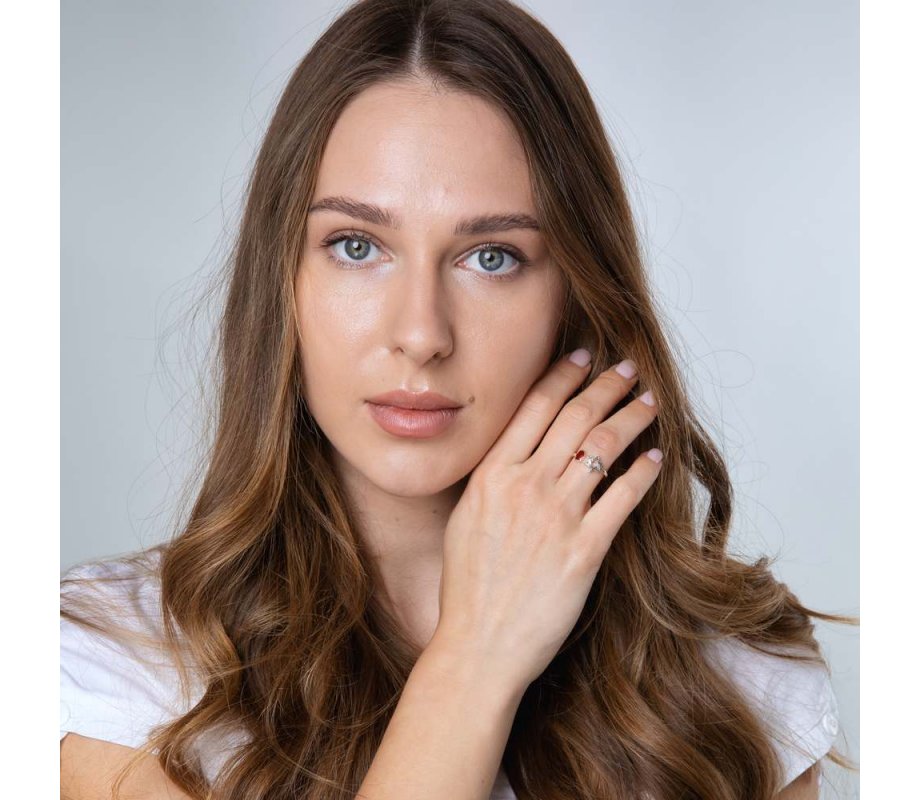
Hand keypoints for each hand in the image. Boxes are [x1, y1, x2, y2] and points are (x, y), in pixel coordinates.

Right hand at [431, 350, 661, 692]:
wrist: (479, 645)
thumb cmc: (468, 587)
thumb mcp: (466, 519)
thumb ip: (491, 480)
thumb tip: (517, 453)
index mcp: (490, 475)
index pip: (534, 408)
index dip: (563, 375)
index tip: (582, 357)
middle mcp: (524, 487)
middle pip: (575, 417)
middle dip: (607, 384)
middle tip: (628, 368)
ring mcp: (556, 517)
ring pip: (603, 447)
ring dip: (632, 417)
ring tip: (649, 402)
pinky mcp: (584, 551)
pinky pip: (622, 498)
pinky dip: (643, 473)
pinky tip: (656, 459)